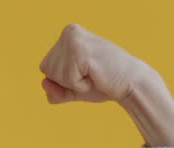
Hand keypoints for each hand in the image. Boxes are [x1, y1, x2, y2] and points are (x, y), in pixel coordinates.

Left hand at [38, 24, 154, 104]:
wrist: (130, 84)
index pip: (45, 67)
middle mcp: (69, 32)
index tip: (85, 72)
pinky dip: (81, 86)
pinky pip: (67, 80)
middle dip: (67, 82)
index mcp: (67, 34)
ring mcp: (74, 40)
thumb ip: (53, 89)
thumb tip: (43, 83)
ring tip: (94, 74)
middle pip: (46, 71)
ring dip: (74, 84)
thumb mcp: (72, 88)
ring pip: (54, 76)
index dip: (63, 80)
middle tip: (90, 74)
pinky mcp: (80, 51)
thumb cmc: (102, 84)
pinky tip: (96, 75)